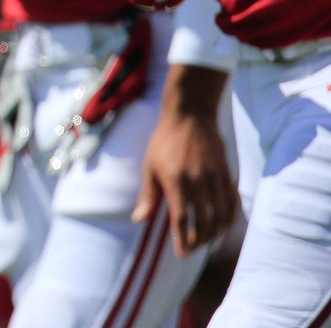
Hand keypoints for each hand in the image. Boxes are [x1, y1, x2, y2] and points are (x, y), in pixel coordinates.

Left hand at [134, 108, 235, 256]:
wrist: (190, 116)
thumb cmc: (164, 141)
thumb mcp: (150, 166)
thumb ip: (148, 195)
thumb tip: (138, 220)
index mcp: (176, 181)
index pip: (182, 219)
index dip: (183, 240)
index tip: (182, 254)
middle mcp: (198, 182)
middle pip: (205, 223)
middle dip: (200, 241)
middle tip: (193, 247)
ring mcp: (215, 178)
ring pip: (222, 216)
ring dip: (215, 233)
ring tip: (206, 239)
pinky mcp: (227, 174)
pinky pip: (232, 203)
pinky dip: (229, 219)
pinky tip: (221, 225)